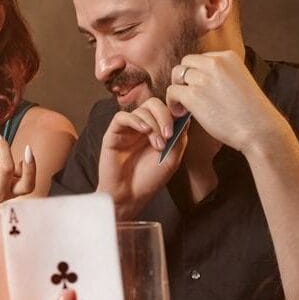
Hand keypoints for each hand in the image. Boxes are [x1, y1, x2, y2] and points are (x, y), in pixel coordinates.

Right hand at [97, 97, 186, 218]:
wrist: (130, 195)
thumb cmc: (149, 180)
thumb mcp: (172, 158)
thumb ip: (179, 137)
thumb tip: (186, 116)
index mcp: (157, 130)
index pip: (166, 108)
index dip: (175, 111)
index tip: (181, 124)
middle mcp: (142, 127)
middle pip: (154, 104)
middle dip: (165, 115)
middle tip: (169, 135)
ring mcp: (128, 130)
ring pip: (141, 110)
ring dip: (153, 123)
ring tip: (158, 144)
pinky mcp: (113, 133)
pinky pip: (121, 117)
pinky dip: (135, 120)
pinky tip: (144, 131)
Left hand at [167, 50, 286, 154]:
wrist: (259, 128)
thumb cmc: (251, 112)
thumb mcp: (239, 81)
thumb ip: (221, 76)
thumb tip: (201, 79)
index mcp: (228, 57)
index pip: (202, 58)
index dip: (197, 74)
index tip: (200, 89)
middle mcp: (215, 63)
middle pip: (185, 63)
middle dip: (183, 79)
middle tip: (188, 96)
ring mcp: (203, 78)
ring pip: (176, 75)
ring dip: (177, 90)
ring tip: (184, 106)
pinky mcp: (193, 95)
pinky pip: (172, 91)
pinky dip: (172, 102)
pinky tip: (181, 113)